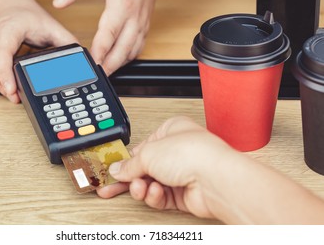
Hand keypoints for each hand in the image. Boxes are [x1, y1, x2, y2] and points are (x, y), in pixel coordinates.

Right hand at [0, 2, 77, 102]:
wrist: (13, 9)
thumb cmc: (31, 18)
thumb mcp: (53, 27)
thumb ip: (67, 42)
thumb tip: (81, 59)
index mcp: (11, 28)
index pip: (2, 52)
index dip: (4, 72)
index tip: (12, 89)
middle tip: (14, 95)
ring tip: (10, 92)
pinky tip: (1, 87)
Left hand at [53, 0, 159, 74]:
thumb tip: (58, 2)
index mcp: (122, 4)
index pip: (109, 35)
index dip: (99, 52)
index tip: (89, 63)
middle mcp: (135, 17)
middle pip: (123, 50)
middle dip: (110, 65)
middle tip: (96, 76)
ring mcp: (142, 23)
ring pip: (132, 52)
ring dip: (119, 64)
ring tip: (105, 72)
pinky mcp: (146, 25)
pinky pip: (139, 47)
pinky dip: (129, 57)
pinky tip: (118, 61)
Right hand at [97, 116, 232, 219]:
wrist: (215, 180)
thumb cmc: (192, 154)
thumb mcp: (149, 153)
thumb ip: (130, 164)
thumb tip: (118, 169)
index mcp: (170, 131)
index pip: (142, 145)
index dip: (126, 158)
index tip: (112, 167)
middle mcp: (176, 151)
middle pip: (144, 167)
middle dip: (129, 178)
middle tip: (111, 185)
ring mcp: (181, 173)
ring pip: (150, 183)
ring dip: (141, 187)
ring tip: (139, 187)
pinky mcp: (183, 193)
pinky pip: (161, 196)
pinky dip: (154, 196)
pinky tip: (154, 192)